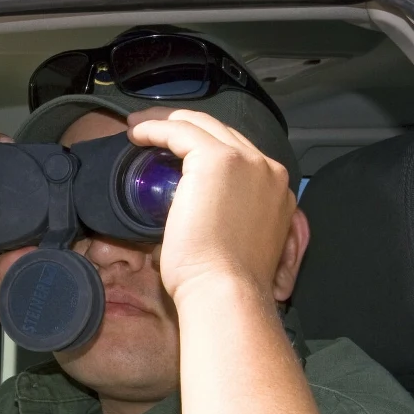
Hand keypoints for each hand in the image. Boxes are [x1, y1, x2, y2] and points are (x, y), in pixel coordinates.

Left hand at [125, 108, 302, 304]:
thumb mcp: (236, 242)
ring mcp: (246, 162)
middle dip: (186, 127)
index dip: (205, 147)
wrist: (227, 291)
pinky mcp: (218, 160)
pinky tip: (137, 133)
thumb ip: (226, 219)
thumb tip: (190, 216)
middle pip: (223, 133)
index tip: (177, 151)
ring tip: (140, 128)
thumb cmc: (225, 283)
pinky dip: (156, 128)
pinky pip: (181, 131)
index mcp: (275, 191)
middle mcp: (267, 170)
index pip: (239, 155)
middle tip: (153, 130)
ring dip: (168, 122)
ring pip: (202, 125)